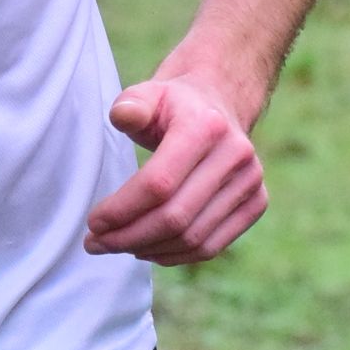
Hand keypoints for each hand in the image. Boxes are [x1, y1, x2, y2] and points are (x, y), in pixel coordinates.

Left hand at [84, 76, 266, 264]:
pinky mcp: (257, 203)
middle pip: (175, 216)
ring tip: (116, 245)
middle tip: (95, 242)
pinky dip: (174, 256)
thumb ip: (131, 105)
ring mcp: (251, 182)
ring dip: (147, 249)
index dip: (122, 209)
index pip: (159, 183)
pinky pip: (211, 246)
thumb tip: (123, 116)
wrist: (219, 105)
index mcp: (206, 126)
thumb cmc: (173, 106)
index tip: (93, 222)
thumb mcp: (148, 94)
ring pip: (192, 238)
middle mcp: (236, 155)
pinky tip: (145, 249)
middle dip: (128, 236)